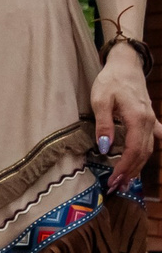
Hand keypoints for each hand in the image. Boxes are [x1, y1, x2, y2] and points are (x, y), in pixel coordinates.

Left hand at [91, 47, 155, 189]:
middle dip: (130, 171)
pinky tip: (141, 163)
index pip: (134, 150)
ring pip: (149, 149)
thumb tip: (106, 148)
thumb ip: (104, 125)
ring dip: (138, 165)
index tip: (113, 181)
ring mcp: (151, 120)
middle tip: (116, 187)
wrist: (125, 66)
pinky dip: (146, 153)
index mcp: (137, 118)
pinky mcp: (149, 119)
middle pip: (143, 153)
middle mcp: (149, 121)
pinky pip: (152, 139)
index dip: (125, 167)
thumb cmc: (110, 81)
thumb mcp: (100, 100)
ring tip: (125, 180)